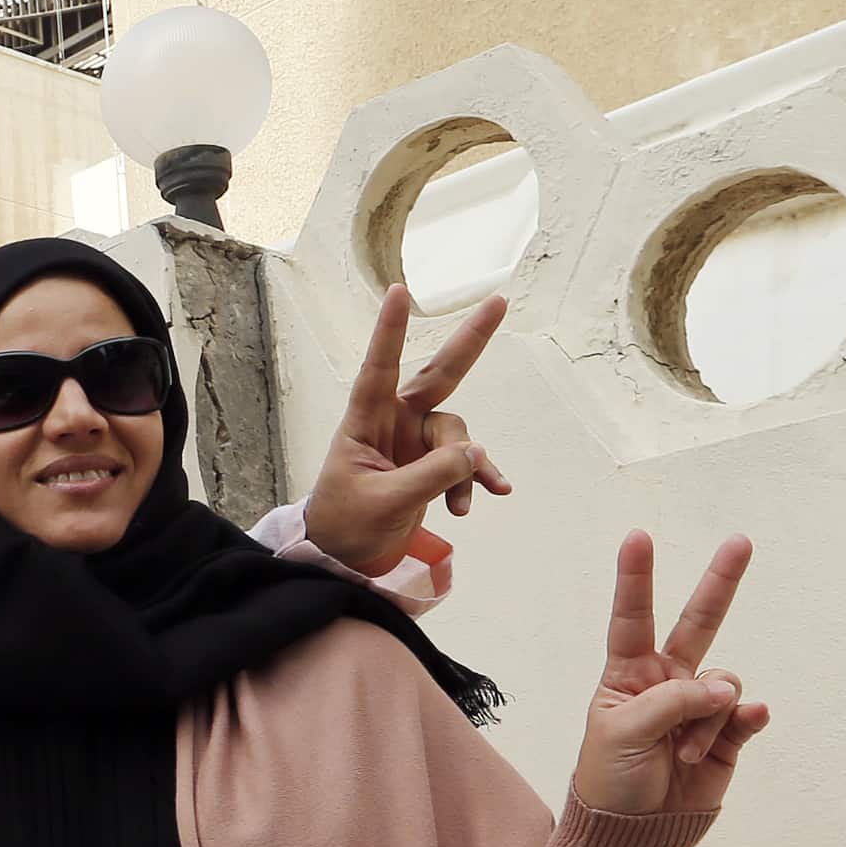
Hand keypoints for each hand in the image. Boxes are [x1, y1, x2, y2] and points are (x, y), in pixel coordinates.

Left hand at [302, 285, 516, 572]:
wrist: (345, 555)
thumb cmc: (346, 523)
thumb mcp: (383, 503)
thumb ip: (428, 477)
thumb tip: (473, 453)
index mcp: (365, 421)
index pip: (379, 367)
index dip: (389, 331)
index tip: (398, 292)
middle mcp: (394, 421)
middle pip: (439, 375)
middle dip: (470, 341)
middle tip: (500, 301)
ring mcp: (416, 441)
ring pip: (458, 435)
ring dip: (463, 469)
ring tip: (456, 507)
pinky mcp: (433, 465)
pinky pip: (466, 462)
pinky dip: (478, 477)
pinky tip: (495, 492)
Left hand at [571, 532, 767, 816]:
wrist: (634, 835)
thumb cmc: (610, 780)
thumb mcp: (621, 734)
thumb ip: (671, 701)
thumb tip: (726, 689)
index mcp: (626, 676)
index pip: (632, 619)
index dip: (635, 579)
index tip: (637, 536)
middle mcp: (665, 683)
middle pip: (698, 624)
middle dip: (719, 583)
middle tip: (740, 541)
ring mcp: (699, 706)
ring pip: (723, 684)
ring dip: (708, 717)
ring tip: (684, 751)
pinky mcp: (728, 734)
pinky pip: (746, 712)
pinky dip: (741, 721)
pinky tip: (742, 726)